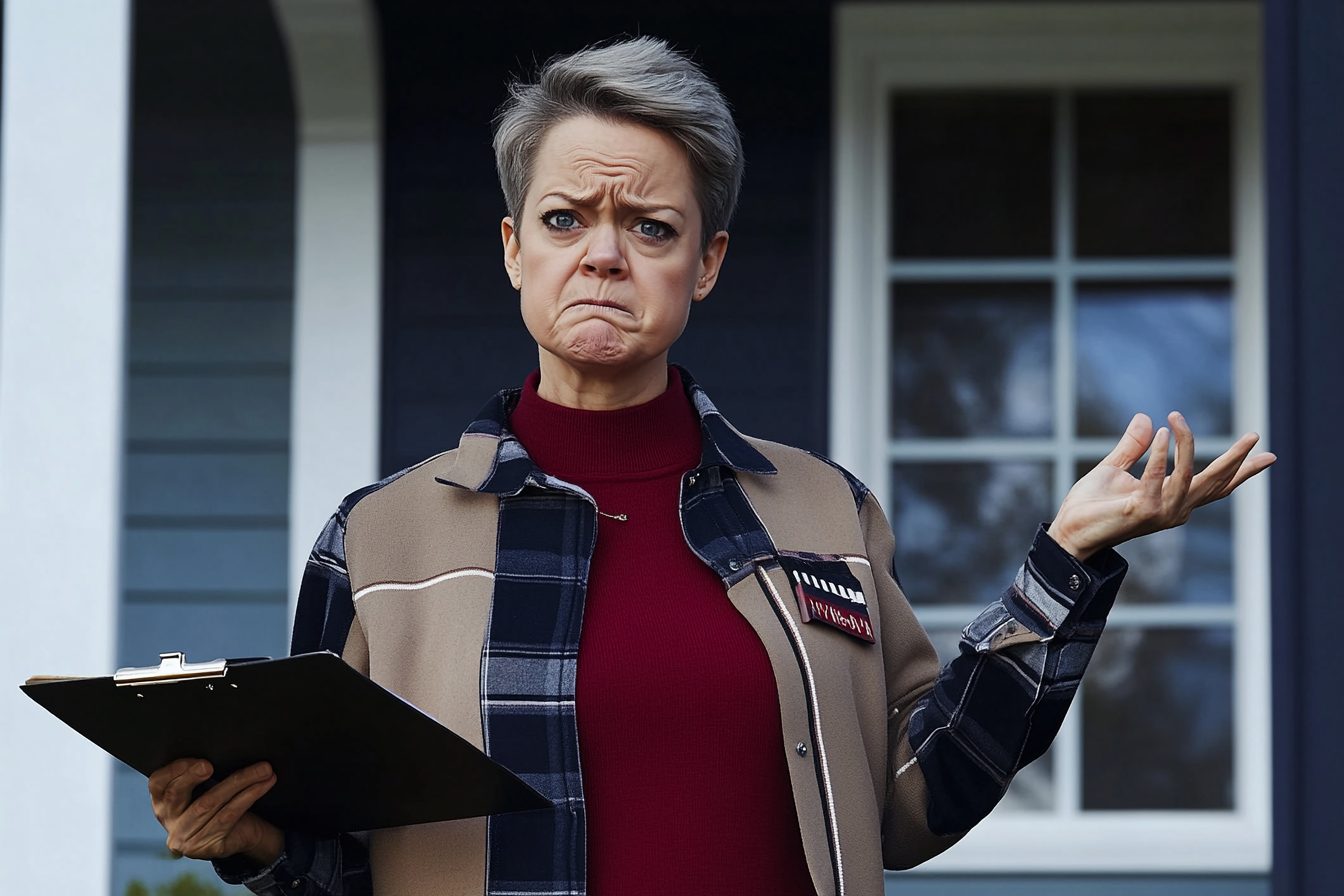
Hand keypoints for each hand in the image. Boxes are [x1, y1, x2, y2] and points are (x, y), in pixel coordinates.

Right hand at [148, 758, 283, 864]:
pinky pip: (229, 816)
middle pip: (177, 795)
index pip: (157, 783)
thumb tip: (220, 743)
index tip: (196, 759)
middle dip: (194, 776)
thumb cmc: (223, 803)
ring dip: (239, 782)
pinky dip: (249, 796)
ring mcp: (187, 839)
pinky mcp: (208, 848)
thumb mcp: (207, 787)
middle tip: (212, 765)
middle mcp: (170, 822)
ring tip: (263, 769)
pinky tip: (264, 783)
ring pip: (209, 804)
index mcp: (163, 803)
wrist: (245, 834)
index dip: (174, 770)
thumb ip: (202, 772)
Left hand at [1047, 411, 1275, 560]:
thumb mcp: (1115, 469)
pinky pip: (1157, 477)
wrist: (1067, 532)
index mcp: (1174, 502)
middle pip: (1215, 484)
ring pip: (1188, 475)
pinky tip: (1160, 432)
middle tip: (1254, 435)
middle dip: (1236, 459)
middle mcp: (1174, 511)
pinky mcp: (1142, 511)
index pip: (1215, 487)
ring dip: (1186, 444)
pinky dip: (1160, 454)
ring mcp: (1160, 513)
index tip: (1268, 456)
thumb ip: (1133, 447)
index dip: (1242, 472)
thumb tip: (1147, 418)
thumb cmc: (1090, 506)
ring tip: (1176, 417)